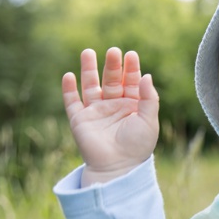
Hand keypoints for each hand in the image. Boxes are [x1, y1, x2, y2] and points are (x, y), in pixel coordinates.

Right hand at [62, 47, 159, 184]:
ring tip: (87, 52)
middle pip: (111, 80)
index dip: (131, 68)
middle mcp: (113, 106)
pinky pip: (72, 102)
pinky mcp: (80, 119)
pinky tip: (69, 75)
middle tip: (113, 51)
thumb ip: (149, 98)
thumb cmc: (137, 146)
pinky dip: (69, 89)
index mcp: (131, 105)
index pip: (131, 82)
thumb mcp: (149, 121)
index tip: (131, 55)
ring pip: (90, 86)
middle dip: (112, 65)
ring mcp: (95, 112)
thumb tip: (147, 75)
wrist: (117, 167)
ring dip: (89, 70)